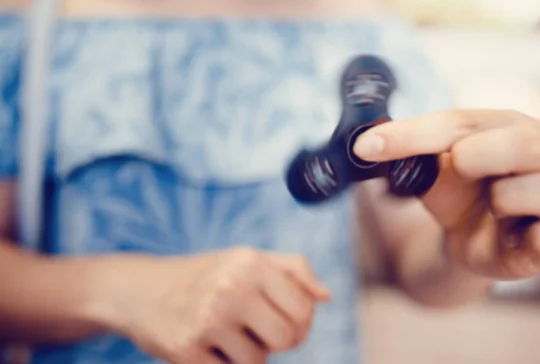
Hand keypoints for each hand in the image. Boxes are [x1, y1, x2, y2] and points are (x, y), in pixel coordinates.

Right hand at [89, 248, 329, 363]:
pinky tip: (206, 344)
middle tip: (258, 332)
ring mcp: (207, 319)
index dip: (299, 323)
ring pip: (258, 362)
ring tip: (225, 334)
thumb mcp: (247, 259)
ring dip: (247, 355)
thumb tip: (326, 296)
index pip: (304, 310)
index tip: (281, 320)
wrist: (140, 289)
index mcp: (252, 262)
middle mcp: (231, 287)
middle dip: (277, 342)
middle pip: (287, 339)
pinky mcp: (186, 349)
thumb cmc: (207, 275)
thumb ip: (294, 270)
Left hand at [353, 109, 539, 279]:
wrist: (466, 233)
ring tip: (493, 207)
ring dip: (516, 198)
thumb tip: (363, 144)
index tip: (369, 147)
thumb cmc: (454, 188)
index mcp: (501, 127)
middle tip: (458, 165)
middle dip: (486, 154)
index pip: (460, 122)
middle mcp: (536, 157)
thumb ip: (401, 149)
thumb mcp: (425, 166)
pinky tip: (514, 238)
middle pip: (532, 141)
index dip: (413, 135)